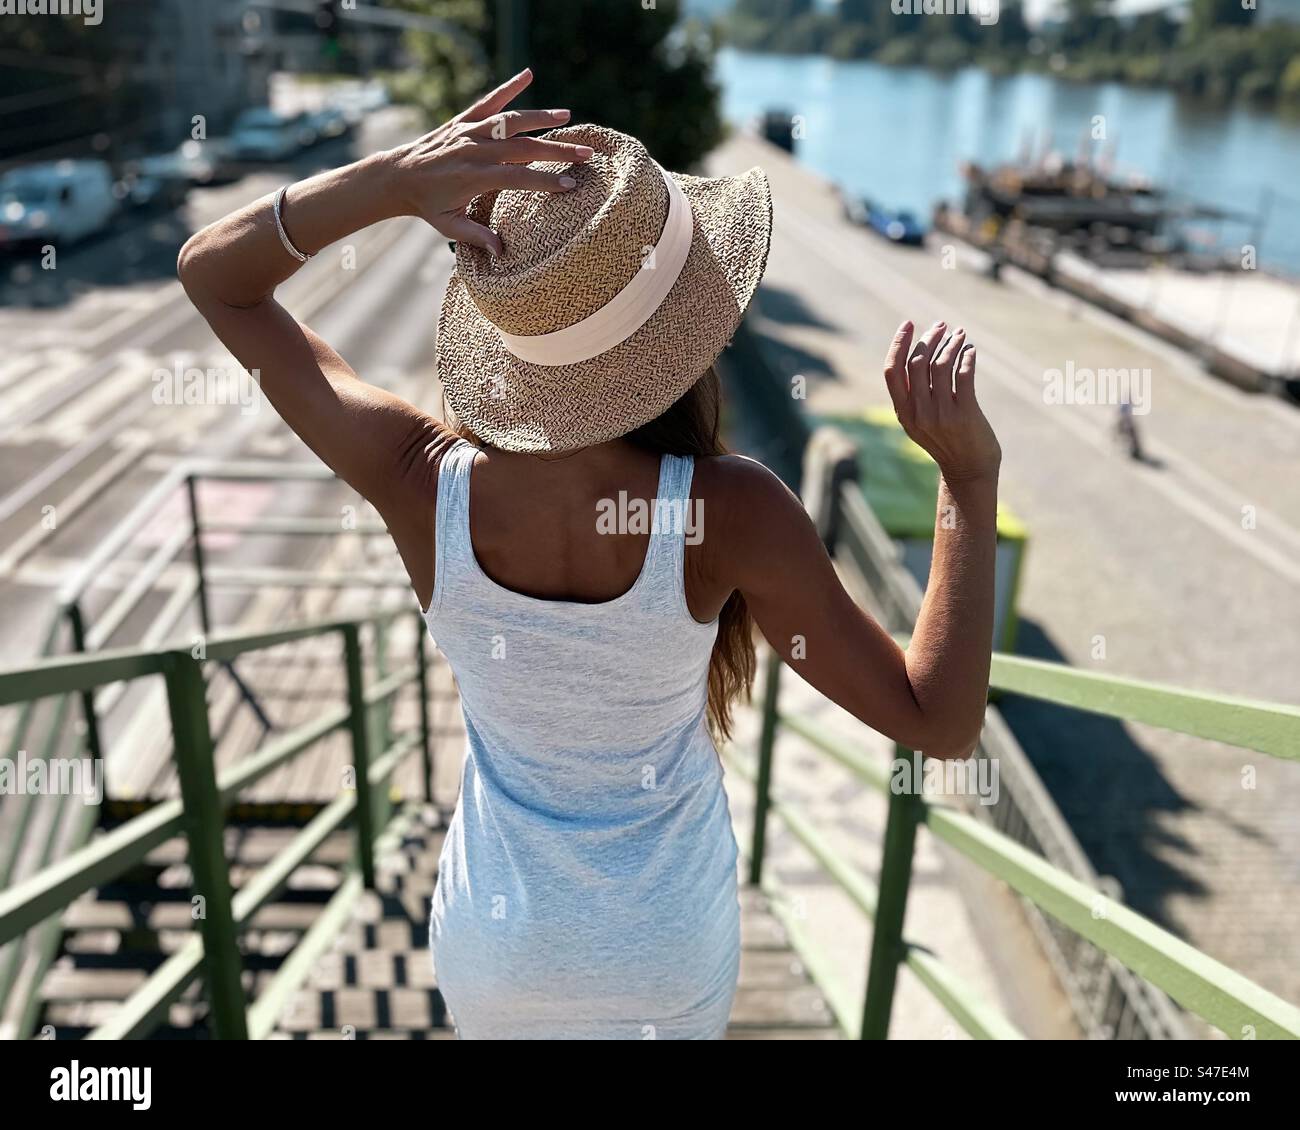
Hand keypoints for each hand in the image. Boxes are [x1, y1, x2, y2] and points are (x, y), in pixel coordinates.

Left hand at [377, 68, 593, 254]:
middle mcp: (473, 151)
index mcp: (473, 178)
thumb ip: (477, 237)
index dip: (545, 180)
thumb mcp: (449, 226)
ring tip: (566, 116)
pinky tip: (527, 74)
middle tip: (585, 153)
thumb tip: (502, 252)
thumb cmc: (427, 205)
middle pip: (522, 148)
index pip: (518, 177)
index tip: (570, 184)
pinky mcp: (463, 120)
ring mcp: (468, 132)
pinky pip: (488, 101)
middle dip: (556, 151)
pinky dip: (508, 87)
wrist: (397, 176)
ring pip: (509, 122)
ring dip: (540, 118)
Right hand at [882, 320, 1000, 482]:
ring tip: (960, 335)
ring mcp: (941, 414)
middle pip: (917, 363)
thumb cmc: (947, 441)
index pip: (892, 371)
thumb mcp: (920, 422)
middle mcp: (918, 413)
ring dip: (951, 344)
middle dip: (929, 338)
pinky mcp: (965, 414)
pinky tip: (971, 351)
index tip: (909, 324)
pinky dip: (967, 356)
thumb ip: (914, 396)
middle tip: (941, 326)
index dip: (898, 344)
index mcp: (903, 412)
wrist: (969, 470)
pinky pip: (963, 374)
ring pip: (940, 365)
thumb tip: (917, 356)